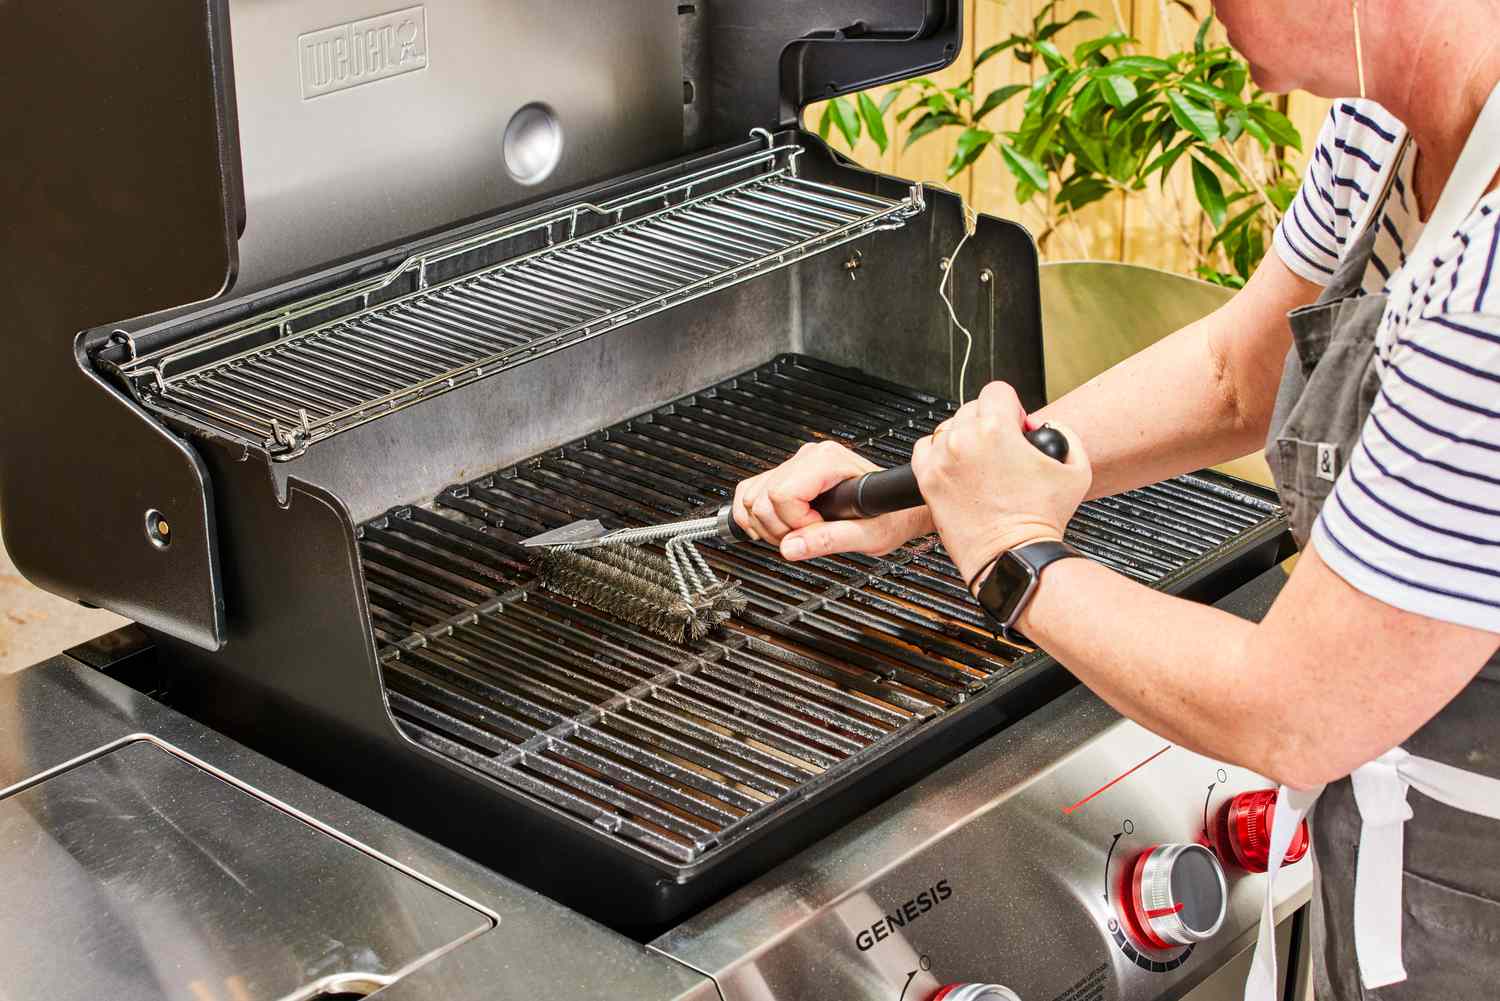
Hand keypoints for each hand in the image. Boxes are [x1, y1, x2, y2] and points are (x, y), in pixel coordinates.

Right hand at [733, 440, 934, 559]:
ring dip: (766, 526)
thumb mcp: (869, 535)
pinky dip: (752, 517)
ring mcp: (794, 465)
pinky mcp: (784, 475)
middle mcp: (808, 457)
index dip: (795, 523)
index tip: (817, 531)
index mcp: (828, 462)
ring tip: (796, 534)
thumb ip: (830, 540)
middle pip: (761, 498)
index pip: (782, 494)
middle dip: (778, 529)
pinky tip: (775, 529)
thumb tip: (791, 547)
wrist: (895, 510)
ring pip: (750, 497)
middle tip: (806, 538)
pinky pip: (747, 493)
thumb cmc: (889, 516)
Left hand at [910, 382, 1091, 592]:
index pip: (998, 391)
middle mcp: (963, 440)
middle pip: (973, 408)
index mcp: (995, 429)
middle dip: (990, 424)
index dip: (1013, 408)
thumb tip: (1044, 426)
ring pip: (949, 427)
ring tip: (982, 464)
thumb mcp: (1075, 468)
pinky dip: (939, 453)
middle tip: (1003, 451)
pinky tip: (958, 468)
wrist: (1013, 555)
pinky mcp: (928, 480)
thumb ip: (1064, 432)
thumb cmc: (1041, 519)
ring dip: (966, 438)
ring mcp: (942, 460)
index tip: (1016, 427)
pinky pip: (924, 449)